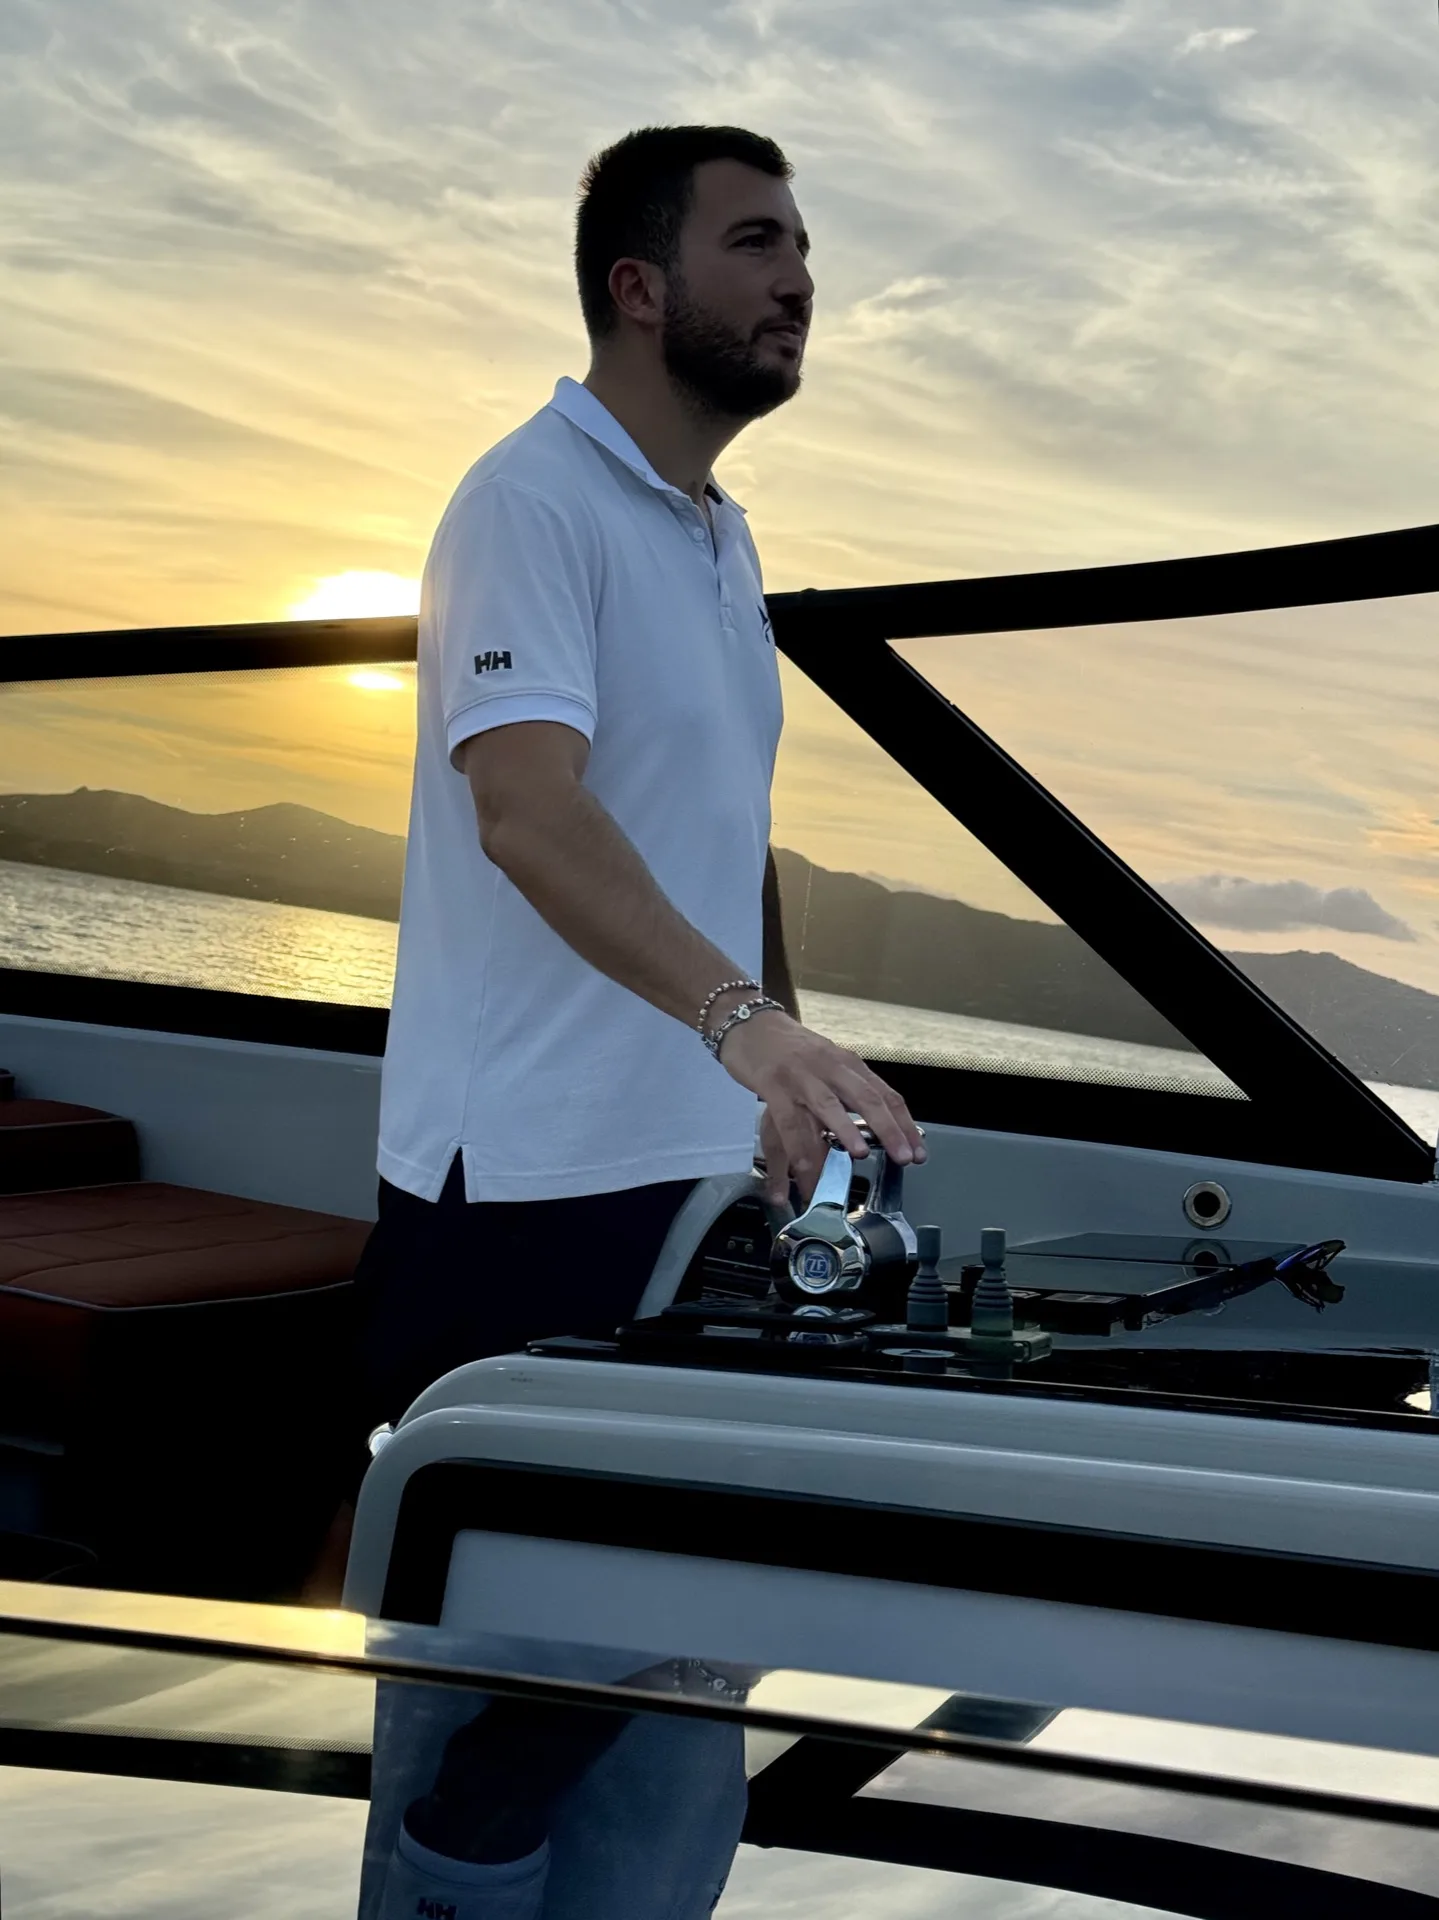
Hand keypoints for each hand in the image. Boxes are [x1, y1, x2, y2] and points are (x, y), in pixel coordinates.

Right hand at [720, 1010, 925, 1205]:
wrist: (748, 1022)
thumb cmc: (790, 1049)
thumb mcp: (826, 1062)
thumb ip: (846, 1088)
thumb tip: (873, 1125)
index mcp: (847, 1063)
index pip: (885, 1094)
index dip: (904, 1124)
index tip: (918, 1151)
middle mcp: (830, 1066)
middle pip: (866, 1098)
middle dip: (888, 1129)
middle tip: (904, 1158)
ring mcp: (802, 1075)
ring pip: (829, 1105)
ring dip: (847, 1131)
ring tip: (861, 1154)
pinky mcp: (773, 1084)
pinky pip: (789, 1119)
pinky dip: (798, 1146)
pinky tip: (806, 1168)